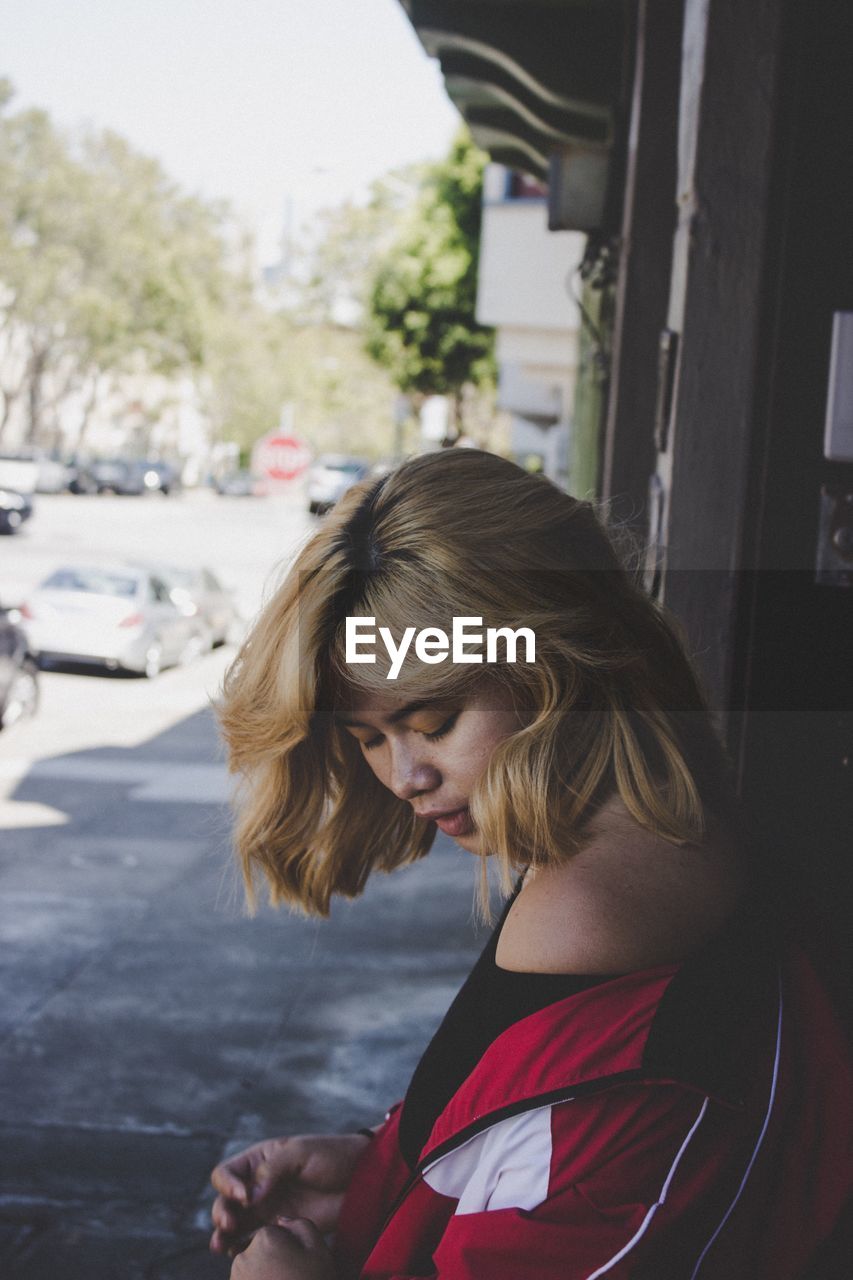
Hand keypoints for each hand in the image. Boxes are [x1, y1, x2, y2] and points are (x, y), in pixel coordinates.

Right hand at [210, 1132, 369, 1256]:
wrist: (362, 1179)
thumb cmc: (333, 1156)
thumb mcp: (302, 1152)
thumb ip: (274, 1170)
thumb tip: (250, 1197)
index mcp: (260, 1160)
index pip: (227, 1173)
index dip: (227, 1185)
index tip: (244, 1196)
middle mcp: (258, 1185)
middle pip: (225, 1201)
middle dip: (221, 1213)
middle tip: (230, 1225)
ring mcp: (268, 1209)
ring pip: (235, 1225)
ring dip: (224, 1235)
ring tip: (221, 1245)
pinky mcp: (281, 1229)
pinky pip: (255, 1240)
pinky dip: (243, 1247)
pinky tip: (241, 1252)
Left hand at [230, 1217, 335, 1279]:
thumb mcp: (318, 1248)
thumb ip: (299, 1225)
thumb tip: (281, 1221)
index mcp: (264, 1238)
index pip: (275, 1233)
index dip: (290, 1248)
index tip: (299, 1264)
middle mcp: (243, 1257)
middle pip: (260, 1251)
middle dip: (273, 1262)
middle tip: (292, 1279)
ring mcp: (236, 1279)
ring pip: (252, 1270)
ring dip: (264, 1277)